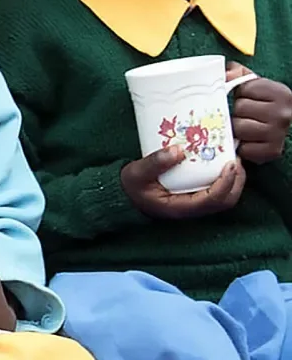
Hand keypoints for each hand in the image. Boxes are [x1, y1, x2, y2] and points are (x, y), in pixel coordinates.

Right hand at [121, 145, 245, 218]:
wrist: (124, 196)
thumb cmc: (131, 186)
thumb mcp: (137, 173)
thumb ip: (156, 162)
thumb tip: (179, 150)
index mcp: (180, 207)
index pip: (213, 200)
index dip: (226, 183)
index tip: (231, 164)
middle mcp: (191, 209)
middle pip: (225, 201)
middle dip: (236, 181)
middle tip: (236, 160)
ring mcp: (193, 204)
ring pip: (224, 198)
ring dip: (233, 181)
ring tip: (231, 160)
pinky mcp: (192, 197)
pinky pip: (215, 192)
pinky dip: (223, 179)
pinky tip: (219, 164)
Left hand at [228, 62, 291, 164]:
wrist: (284, 128)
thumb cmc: (264, 106)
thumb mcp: (256, 86)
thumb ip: (239, 74)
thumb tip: (226, 73)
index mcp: (281, 93)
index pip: (244, 89)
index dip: (241, 94)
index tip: (249, 98)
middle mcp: (283, 113)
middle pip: (240, 108)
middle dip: (238, 111)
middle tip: (246, 115)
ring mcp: (278, 133)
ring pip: (239, 128)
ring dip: (238, 128)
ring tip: (247, 126)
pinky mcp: (273, 151)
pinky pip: (243, 148)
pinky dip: (242, 146)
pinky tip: (250, 140)